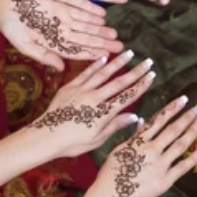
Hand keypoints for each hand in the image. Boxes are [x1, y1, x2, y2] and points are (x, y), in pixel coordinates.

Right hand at [0, 0, 122, 70]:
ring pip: (86, 26)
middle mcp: (62, 32)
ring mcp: (63, 19)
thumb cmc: (11, 29)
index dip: (91, 54)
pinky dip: (91, 13)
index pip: (76, 51)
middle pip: (86, 39)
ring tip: (114, 34)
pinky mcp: (62, 6)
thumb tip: (60, 69)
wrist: (4, 8)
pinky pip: (80, 10)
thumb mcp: (25, 45)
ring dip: (100, 30)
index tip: (104, 57)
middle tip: (119, 47)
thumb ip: (43, 56)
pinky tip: (103, 17)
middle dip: (102, 44)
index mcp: (54, 44)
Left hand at [27, 51, 155, 157]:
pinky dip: (95, 65)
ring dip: (118, 62)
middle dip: (136, 71)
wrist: (45, 137)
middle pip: (119, 82)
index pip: (127, 96)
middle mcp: (94, 98)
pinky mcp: (70, 87)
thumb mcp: (97, 139)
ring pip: (103, 73)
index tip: (152, 76)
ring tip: (129, 53)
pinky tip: (104, 58)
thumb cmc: (72, 143)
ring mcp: (81, 91)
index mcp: (103, 113)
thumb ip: (115, 125)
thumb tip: (134, 116)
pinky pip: (86, 73)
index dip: (141, 86)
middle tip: (148, 61)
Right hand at [96, 96, 196, 196]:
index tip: (184, 99)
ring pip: (181, 144)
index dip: (173, 108)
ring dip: (193, 131)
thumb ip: (134, 135)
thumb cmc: (112, 172)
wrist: (112, 195)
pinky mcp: (166, 180)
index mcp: (139, 141)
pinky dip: (194, 157)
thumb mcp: (120, 148)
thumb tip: (142, 120)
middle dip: (188, 117)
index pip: (159, 120)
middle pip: (173, 129)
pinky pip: (183, 166)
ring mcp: (160, 164)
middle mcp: (152, 149)